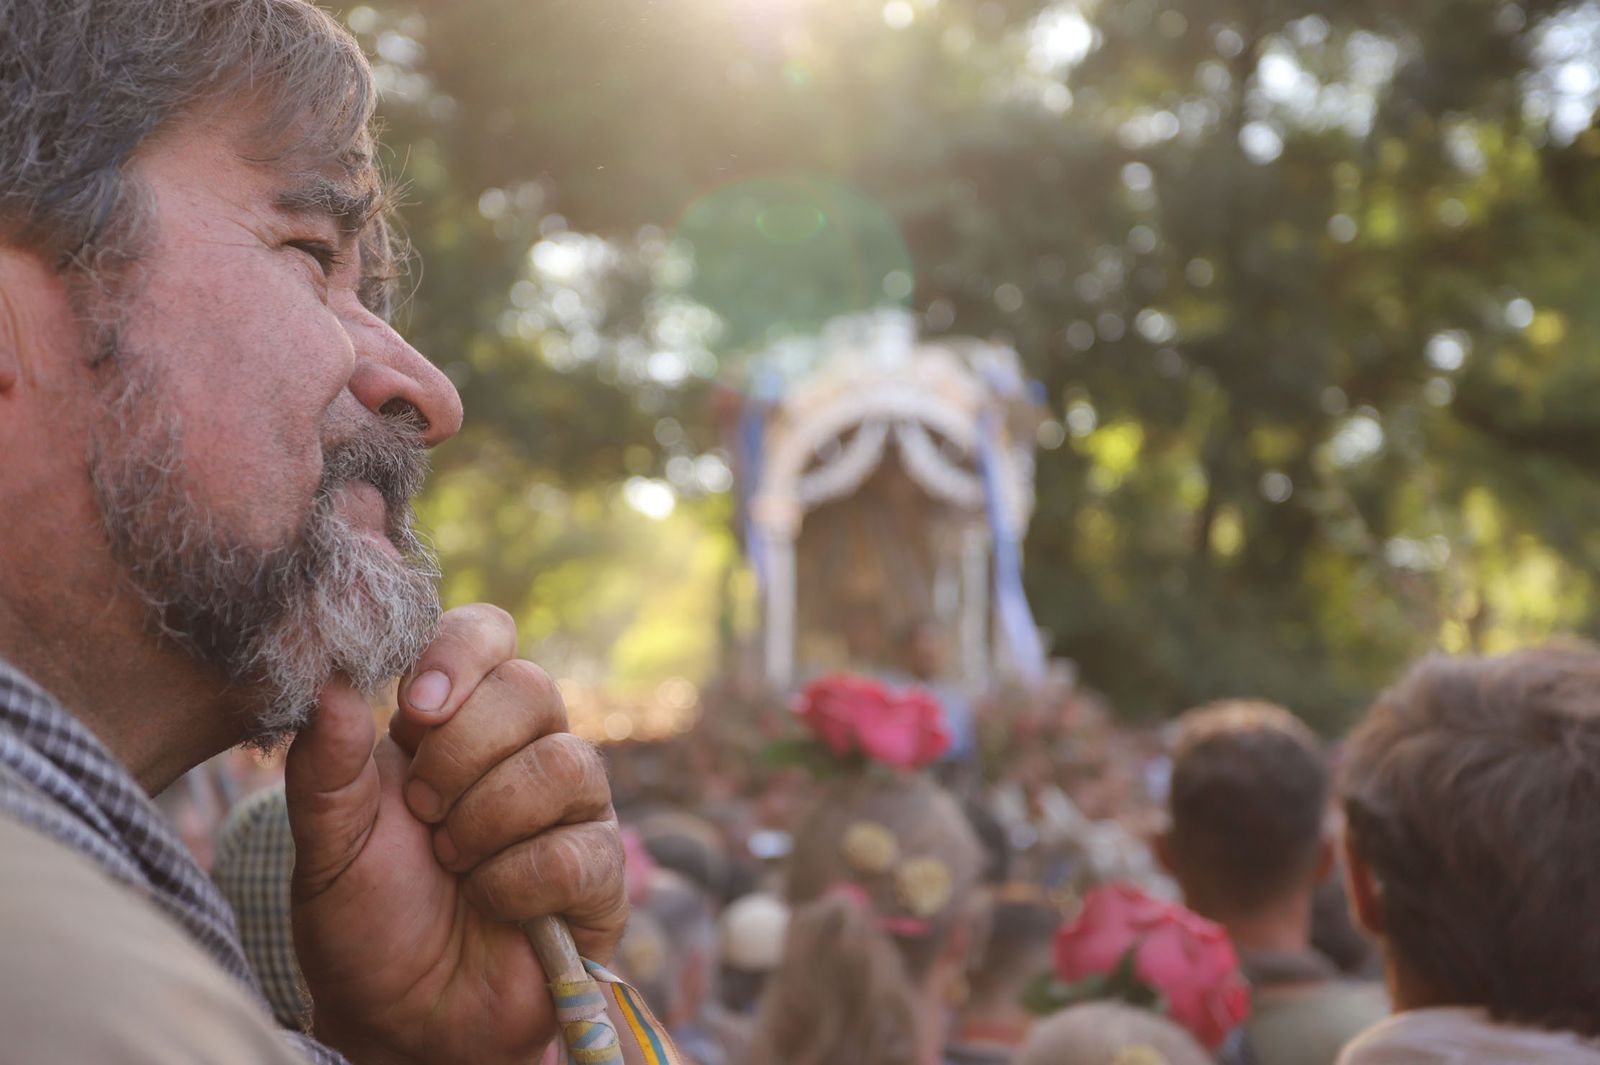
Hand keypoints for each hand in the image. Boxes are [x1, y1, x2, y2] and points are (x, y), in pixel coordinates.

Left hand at [284, 604, 626, 1064]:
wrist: (399, 1018)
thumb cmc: (366, 920)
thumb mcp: (325, 844)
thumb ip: (325, 766)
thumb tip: (335, 681)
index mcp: (459, 722)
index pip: (490, 634)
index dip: (462, 655)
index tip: (413, 711)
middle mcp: (526, 750)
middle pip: (532, 689)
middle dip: (461, 753)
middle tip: (423, 812)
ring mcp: (572, 810)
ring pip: (565, 763)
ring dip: (487, 822)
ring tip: (453, 865)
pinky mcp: (601, 875)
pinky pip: (577, 850)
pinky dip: (516, 883)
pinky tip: (491, 904)